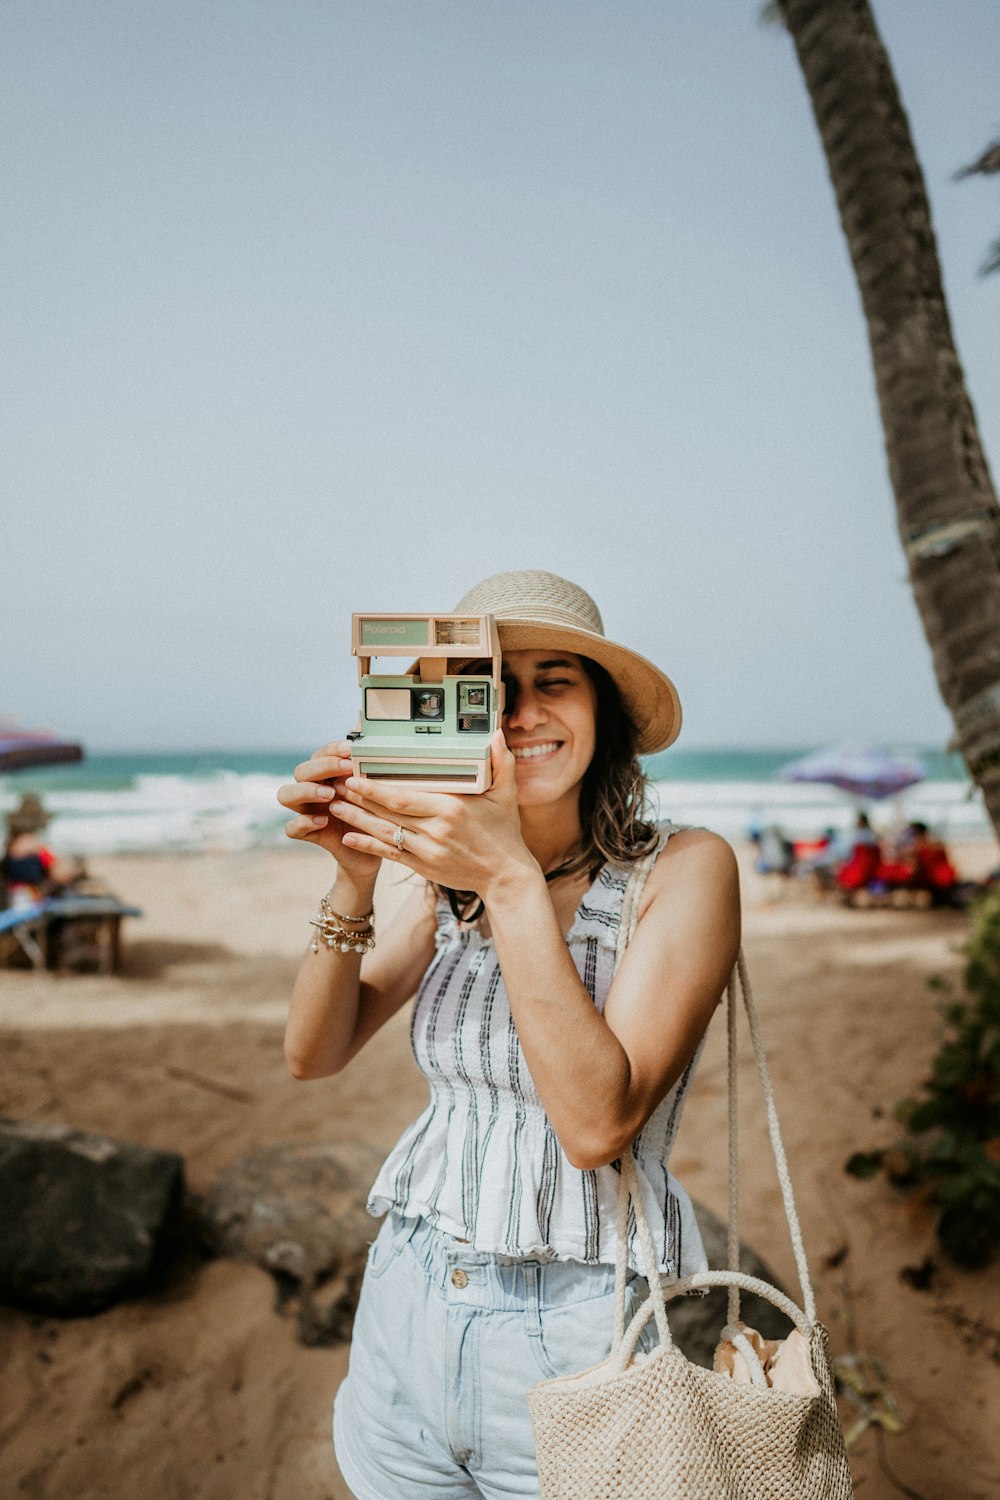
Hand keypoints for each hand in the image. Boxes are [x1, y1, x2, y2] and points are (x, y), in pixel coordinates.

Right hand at [277, 739, 381, 883]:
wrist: (381, 845)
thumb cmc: (379, 810)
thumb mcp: (379, 788)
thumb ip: (371, 763)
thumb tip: (364, 730)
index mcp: (328, 774)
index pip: (321, 754)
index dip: (332, 750)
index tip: (350, 749)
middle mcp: (312, 788)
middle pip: (301, 771)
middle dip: (322, 767)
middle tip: (347, 769)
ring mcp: (307, 810)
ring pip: (286, 795)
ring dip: (306, 791)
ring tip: (330, 795)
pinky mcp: (308, 833)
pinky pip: (292, 827)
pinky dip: (304, 822)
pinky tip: (323, 821)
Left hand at [327, 732, 537, 897]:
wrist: (505, 875)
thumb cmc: (505, 832)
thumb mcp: (507, 795)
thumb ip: (501, 762)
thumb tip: (495, 733)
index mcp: (450, 808)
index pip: (403, 796)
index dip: (375, 788)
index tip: (355, 775)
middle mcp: (435, 830)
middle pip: (388, 813)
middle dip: (359, 799)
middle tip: (336, 785)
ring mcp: (427, 851)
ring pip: (384, 833)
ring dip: (356, 820)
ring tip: (335, 807)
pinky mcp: (423, 866)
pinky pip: (389, 854)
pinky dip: (367, 846)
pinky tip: (348, 838)